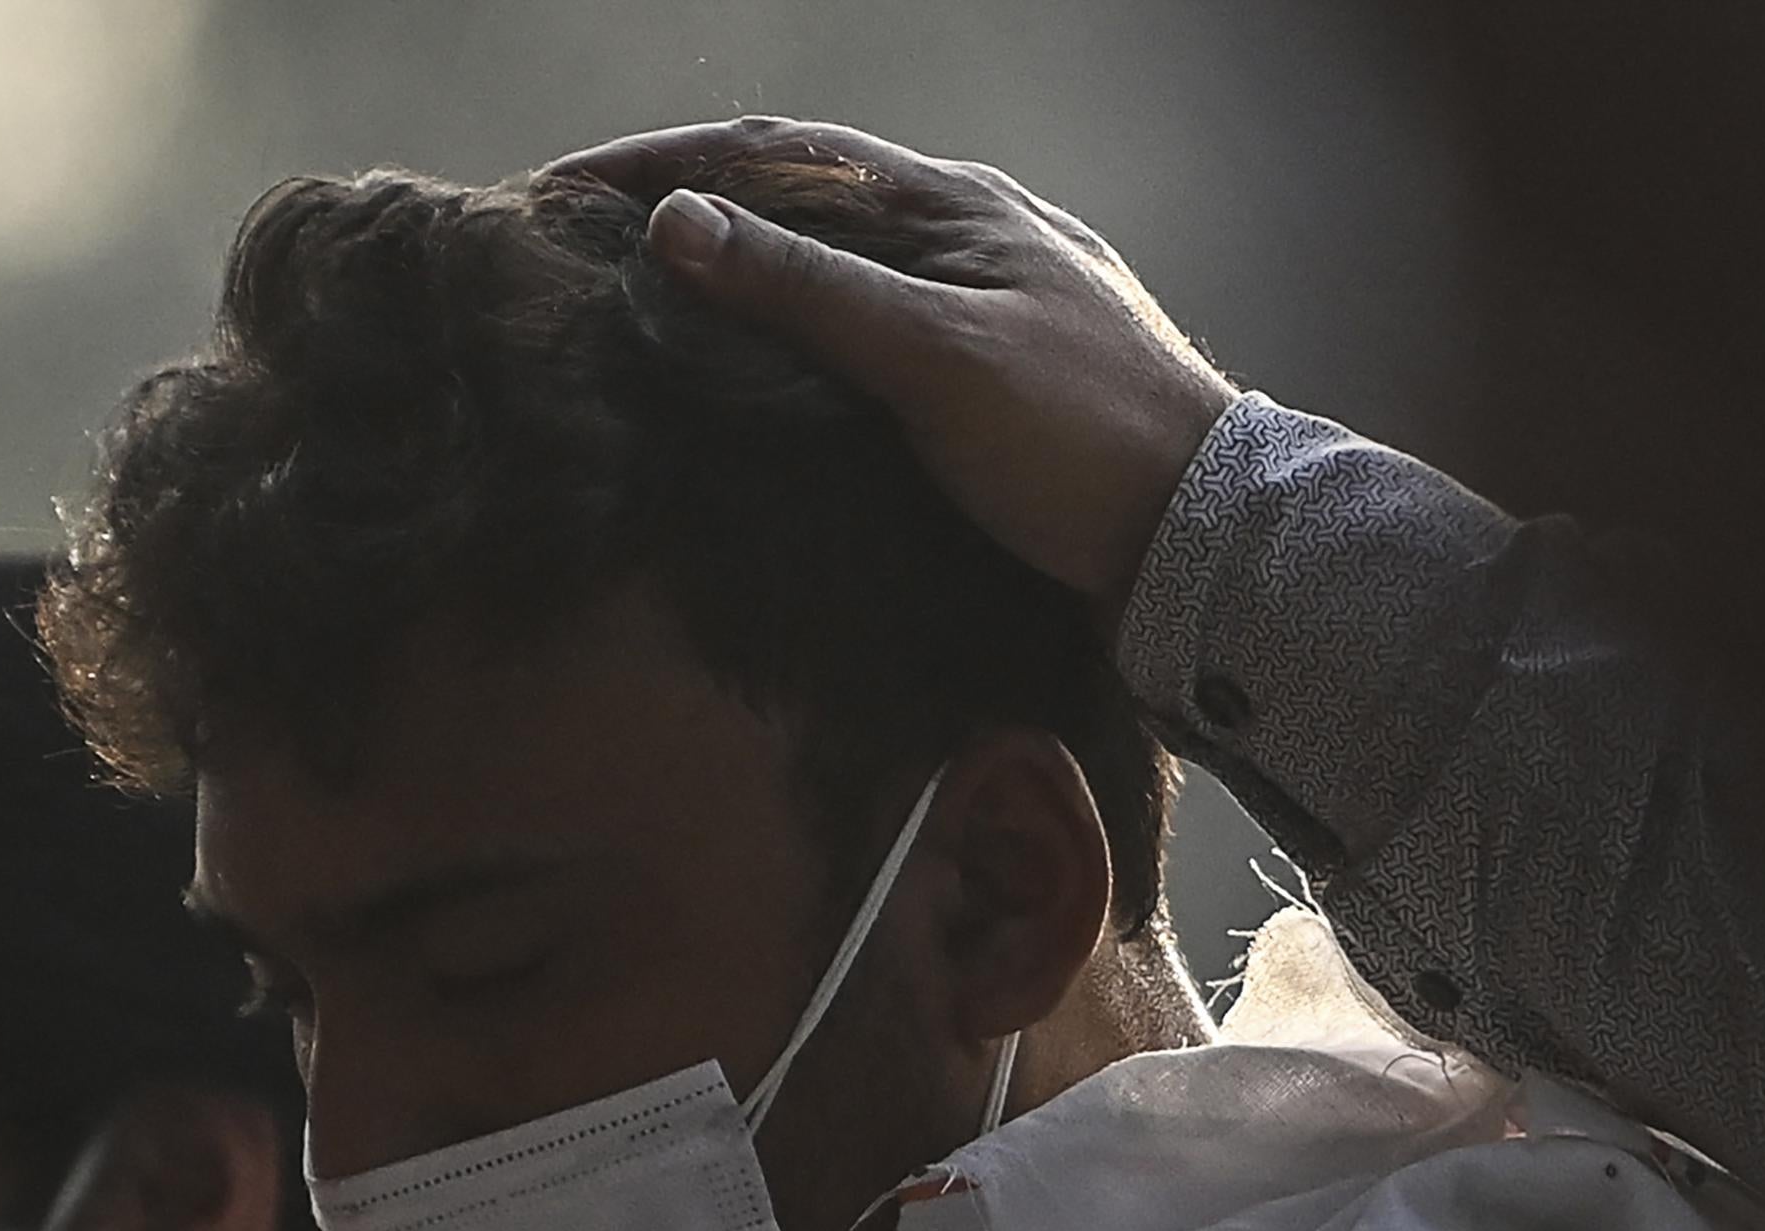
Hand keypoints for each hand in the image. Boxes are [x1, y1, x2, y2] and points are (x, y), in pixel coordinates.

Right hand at [554, 118, 1236, 615]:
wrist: (1203, 544)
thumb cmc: (1082, 441)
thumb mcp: (934, 358)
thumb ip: (807, 290)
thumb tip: (675, 220)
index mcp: (953, 205)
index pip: (775, 152)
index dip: (660, 162)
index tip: (561, 189)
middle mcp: (963, 238)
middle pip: (796, 200)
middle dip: (685, 209)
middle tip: (579, 248)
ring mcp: (977, 307)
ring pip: (829, 268)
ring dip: (735, 275)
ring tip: (640, 307)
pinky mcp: (985, 382)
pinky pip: (862, 336)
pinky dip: (789, 340)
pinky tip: (753, 380)